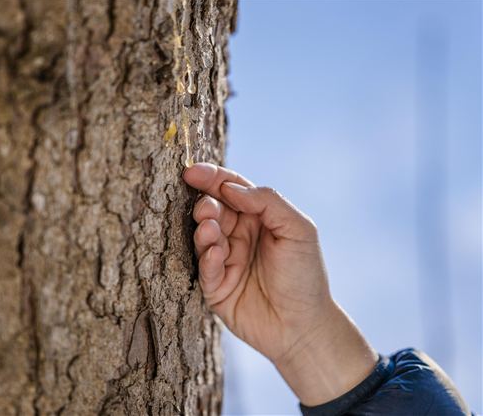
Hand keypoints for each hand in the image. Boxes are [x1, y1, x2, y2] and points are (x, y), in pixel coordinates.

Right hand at [183, 163, 376, 405]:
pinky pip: (204, 267)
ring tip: (210, 228)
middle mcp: (238, 235)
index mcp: (258, 218)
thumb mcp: (298, 230)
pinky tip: (217, 253)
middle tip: (207, 209)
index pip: (231, 190)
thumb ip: (267, 202)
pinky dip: (207, 258)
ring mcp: (225, 260)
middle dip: (205, 205)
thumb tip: (231, 187)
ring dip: (204, 228)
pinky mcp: (215, 287)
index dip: (212, 178)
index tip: (192, 172)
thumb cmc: (305, 276)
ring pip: (203, 236)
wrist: (304, 327)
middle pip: (213, 209)